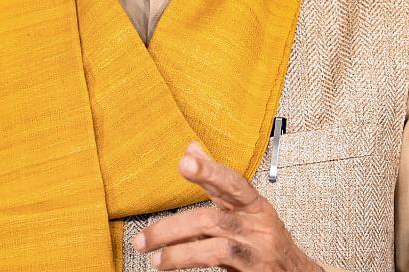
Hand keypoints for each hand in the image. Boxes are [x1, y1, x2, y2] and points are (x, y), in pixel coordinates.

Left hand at [131, 142, 321, 270]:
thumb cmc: (265, 242)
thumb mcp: (244, 210)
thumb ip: (216, 183)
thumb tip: (191, 148)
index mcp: (255, 206)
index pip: (232, 183)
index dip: (210, 171)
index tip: (185, 161)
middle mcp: (259, 226)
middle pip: (214, 219)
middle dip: (174, 227)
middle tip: (143, 238)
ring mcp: (258, 251)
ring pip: (216, 246)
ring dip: (178, 252)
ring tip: (153, 258)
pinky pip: (223, 263)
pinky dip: (193, 260)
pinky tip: (171, 264)